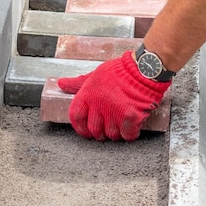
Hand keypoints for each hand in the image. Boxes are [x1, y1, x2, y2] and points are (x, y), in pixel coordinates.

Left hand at [57, 51, 171, 140]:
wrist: (144, 69)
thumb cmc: (121, 70)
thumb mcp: (96, 74)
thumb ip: (78, 83)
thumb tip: (61, 84)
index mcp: (88, 94)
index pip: (76, 117)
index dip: (80, 128)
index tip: (85, 132)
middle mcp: (99, 105)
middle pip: (94, 130)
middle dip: (99, 133)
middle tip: (105, 130)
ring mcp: (115, 112)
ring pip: (111, 135)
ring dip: (115, 134)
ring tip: (120, 125)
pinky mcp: (131, 118)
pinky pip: (128, 135)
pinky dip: (130, 134)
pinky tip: (132, 127)